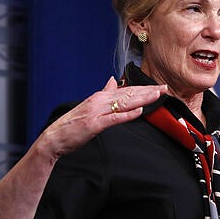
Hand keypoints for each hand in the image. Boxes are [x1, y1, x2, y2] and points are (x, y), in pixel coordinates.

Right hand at [39, 77, 166, 158]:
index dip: (144, 88)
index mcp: (100, 97)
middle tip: (165, 88)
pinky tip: (138, 111)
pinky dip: (127, 114)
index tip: (159, 87)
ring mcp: (97, 112)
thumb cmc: (73, 124)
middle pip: (128, 94)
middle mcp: (100, 101)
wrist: (54, 138)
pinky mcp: (94, 124)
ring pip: (124, 103)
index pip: (126, 90)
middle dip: (148, 91)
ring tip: (157, 95)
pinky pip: (114, 118)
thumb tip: (113, 80)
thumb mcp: (90, 105)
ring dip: (142, 99)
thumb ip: (104, 92)